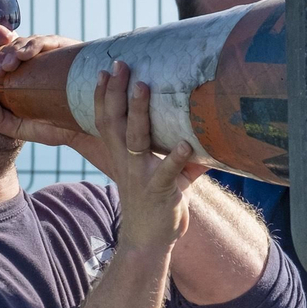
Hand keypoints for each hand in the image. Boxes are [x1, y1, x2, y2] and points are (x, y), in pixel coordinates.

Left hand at [0, 35, 101, 154]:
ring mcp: (52, 55)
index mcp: (23, 77)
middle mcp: (37, 63)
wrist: (88, 130)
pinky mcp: (68, 50)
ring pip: (28, 42)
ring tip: (12, 62)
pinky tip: (27, 54)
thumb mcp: (21, 129)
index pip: (3, 60)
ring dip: (16, 49)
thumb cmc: (55, 129)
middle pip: (13, 48)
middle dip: (3, 55)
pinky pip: (49, 41)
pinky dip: (35, 44)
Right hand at [94, 62, 208, 254]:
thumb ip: (180, 156)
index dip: (102, 96)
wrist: (148, 243)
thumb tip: (204, 137)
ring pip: (137, 139)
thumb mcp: (163, 175)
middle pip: (115, 121)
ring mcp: (142, 176)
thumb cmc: (157, 205)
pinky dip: (176, 158)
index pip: (106, 121)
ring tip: (145, 87)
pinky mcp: (160, 191)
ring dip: (140, 112)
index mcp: (123, 156)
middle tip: (120, 64)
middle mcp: (127, 162)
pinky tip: (186, 142)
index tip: (103, 70)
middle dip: (115, 92)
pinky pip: (167, 172)